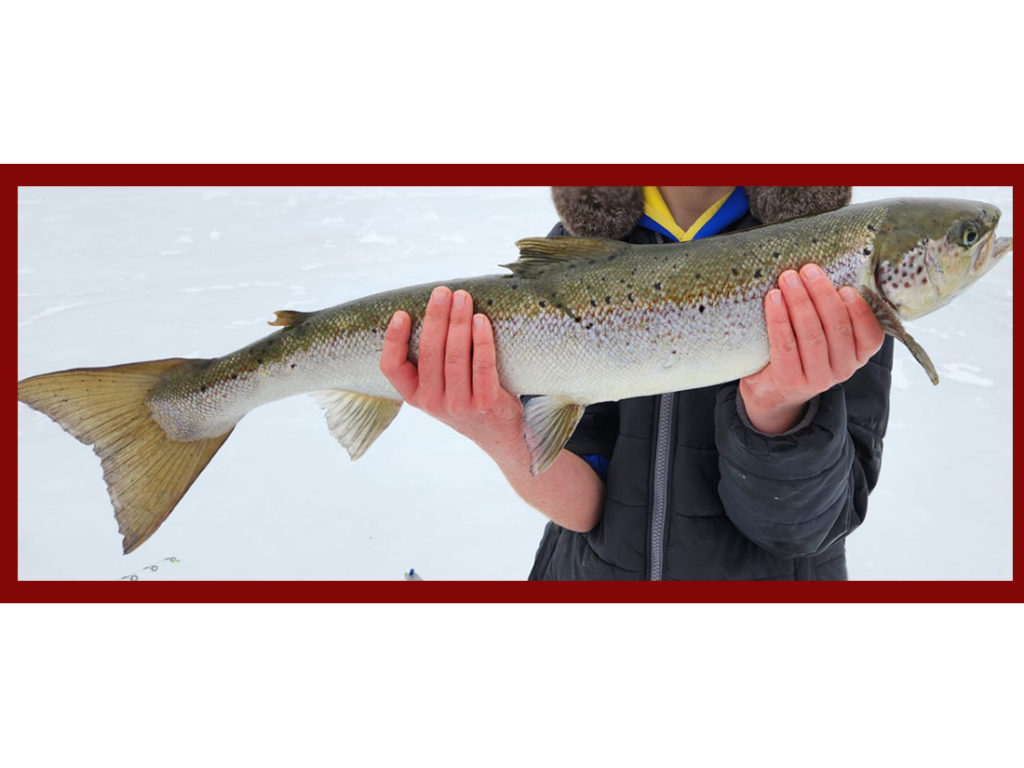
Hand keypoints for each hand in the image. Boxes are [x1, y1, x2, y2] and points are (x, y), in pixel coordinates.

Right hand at [380, 286, 523, 448]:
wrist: (497, 432)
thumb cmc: (465, 397)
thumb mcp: (439, 386)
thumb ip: (431, 359)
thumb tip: (433, 308)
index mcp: (415, 396)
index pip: (392, 368)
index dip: (393, 341)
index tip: (401, 313)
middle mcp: (433, 402)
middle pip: (429, 354)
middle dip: (436, 318)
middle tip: (442, 292)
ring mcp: (459, 405)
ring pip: (455, 357)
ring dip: (459, 323)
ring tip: (462, 298)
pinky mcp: (485, 404)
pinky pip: (483, 366)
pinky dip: (482, 341)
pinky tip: (481, 320)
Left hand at [739, 264, 884, 434]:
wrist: (773, 388)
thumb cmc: (802, 349)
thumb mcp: (827, 334)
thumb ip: (834, 311)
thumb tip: (828, 268)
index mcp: (858, 355)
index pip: (871, 335)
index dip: (860, 310)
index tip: (845, 287)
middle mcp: (843, 369)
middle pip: (837, 328)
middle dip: (822, 295)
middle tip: (808, 270)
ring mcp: (817, 378)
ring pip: (812, 335)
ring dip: (800, 302)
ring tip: (788, 278)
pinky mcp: (790, 380)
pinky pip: (786, 345)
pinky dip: (779, 319)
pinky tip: (774, 298)